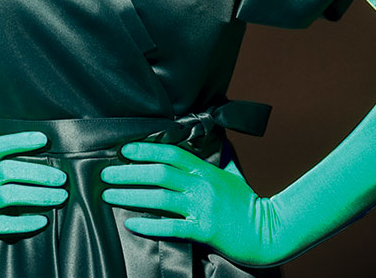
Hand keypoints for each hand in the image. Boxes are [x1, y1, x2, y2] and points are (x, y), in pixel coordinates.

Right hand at [0, 131, 66, 262]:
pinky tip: (41, 221)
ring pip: (8, 195)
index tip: (44, 139)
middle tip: (61, 178)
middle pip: (8, 170)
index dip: (21, 140)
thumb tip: (25, 161)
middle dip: (39, 173)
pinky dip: (23, 223)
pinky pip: (1, 224)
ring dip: (38, 195)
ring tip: (59, 197)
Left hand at [101, 142, 278, 266]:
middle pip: (159, 172)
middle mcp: (202, 185)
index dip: (146, 149)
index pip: (170, 153)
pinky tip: (132, 223)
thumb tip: (220, 144)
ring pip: (160, 197)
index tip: (124, 150)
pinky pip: (171, 226)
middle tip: (106, 173)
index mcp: (206, 170)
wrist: (270, 231)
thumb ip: (222, 160)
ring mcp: (203, 206)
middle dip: (129, 172)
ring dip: (131, 195)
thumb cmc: (249, 204)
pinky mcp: (204, 230)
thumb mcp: (235, 175)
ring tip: (109, 195)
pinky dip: (149, 224)